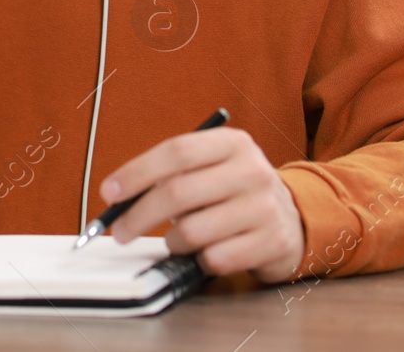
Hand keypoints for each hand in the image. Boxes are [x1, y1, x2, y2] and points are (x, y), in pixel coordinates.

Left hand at [101, 127, 304, 282]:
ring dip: (173, 241)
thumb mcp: (212, 168)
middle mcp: (252, 170)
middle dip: (137, 215)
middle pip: (177, 192)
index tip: (109, 192)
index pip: (176, 151)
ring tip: (179, 238)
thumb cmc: (234, 192)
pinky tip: (209, 251)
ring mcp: (265, 207)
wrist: (293, 219)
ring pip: (192, 231)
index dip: (137, 172)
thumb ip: (172, 174)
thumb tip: (119, 197)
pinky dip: (200, 259)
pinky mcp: (273, 243)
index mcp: (233, 143)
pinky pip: (214, 258)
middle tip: (119, 231)